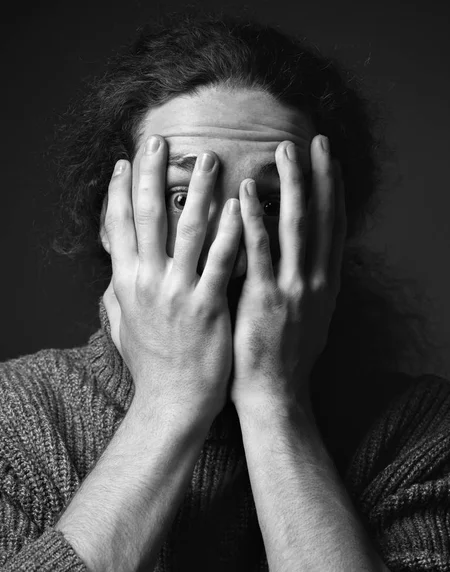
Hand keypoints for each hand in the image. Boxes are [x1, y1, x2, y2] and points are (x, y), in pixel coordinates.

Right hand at [102, 135, 241, 424]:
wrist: (173, 403)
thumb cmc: (151, 365)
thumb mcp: (123, 327)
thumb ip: (116, 296)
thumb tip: (110, 275)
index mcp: (126, 283)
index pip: (118, 227)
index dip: (118, 191)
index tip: (124, 162)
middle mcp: (147, 282)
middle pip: (146, 217)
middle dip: (150, 175)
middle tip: (158, 140)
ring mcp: (177, 294)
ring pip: (187, 230)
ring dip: (197, 191)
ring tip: (209, 158)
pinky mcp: (208, 308)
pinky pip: (220, 261)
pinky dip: (229, 231)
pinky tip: (240, 205)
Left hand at [229, 135, 346, 418]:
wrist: (276, 396)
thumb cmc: (286, 359)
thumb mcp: (309, 320)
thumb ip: (308, 288)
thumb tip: (307, 266)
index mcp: (326, 284)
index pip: (334, 228)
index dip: (333, 192)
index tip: (330, 163)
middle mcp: (316, 281)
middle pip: (323, 218)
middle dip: (321, 177)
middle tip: (317, 142)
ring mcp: (292, 289)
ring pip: (296, 227)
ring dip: (293, 186)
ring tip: (285, 152)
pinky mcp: (265, 299)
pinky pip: (259, 251)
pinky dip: (254, 220)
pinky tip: (246, 192)